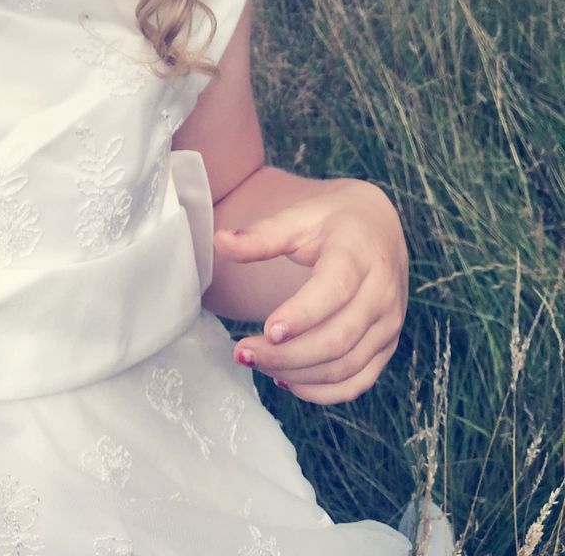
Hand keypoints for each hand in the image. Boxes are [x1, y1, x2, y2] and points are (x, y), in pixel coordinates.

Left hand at [213, 179, 408, 403]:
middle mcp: (382, 293)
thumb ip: (261, 236)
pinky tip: (287, 382)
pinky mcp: (387, 345)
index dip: (302, 314)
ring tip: (257, 362)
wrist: (378, 227)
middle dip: (287, 354)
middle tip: (243, 352)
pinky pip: (358, 381)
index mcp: (359, 254)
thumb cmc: (332, 221)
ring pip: (346, 365)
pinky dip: (322, 391)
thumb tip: (218, 242)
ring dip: (298, 374)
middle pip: (338, 338)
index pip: (334, 291)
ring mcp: (389, 323)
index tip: (266, 329)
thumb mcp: (298, 218)